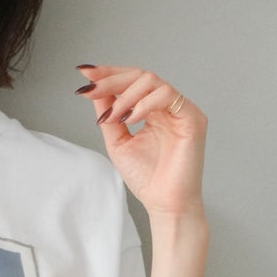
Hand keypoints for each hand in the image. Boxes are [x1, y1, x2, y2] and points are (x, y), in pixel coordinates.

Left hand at [74, 61, 206, 216]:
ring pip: (152, 81)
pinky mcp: (192, 118)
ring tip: (113, 117)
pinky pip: (167, 95)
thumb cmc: (147, 177)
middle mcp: (167, 106)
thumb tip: (94, 90)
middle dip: (111, 79)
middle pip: (140, 76)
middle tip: (91, 88)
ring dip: (126, 95)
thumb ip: (109, 114)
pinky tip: (131, 118)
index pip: (131, 81)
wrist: (164, 203)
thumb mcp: (118, 141)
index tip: (84, 74)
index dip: (108, 74)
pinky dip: (144, 104)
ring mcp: (181, 110)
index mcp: (152, 109)